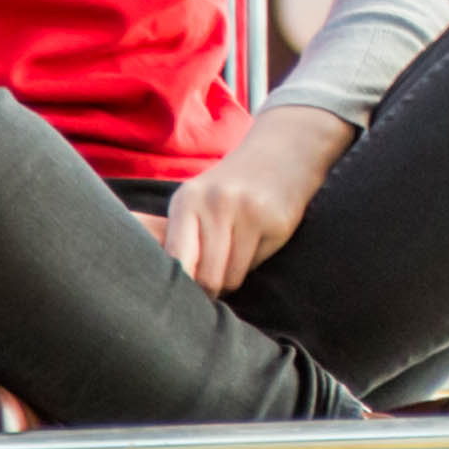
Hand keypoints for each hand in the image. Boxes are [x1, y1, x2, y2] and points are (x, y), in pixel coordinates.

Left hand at [158, 102, 353, 296]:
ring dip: (230, 280)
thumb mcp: (195, 201)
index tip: (183, 293)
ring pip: (232, 277)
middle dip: (208, 290)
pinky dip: (251, 265)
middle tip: (210, 289)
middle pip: (207, 276)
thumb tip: (167, 289)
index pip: (176, 259)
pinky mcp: (276, 223)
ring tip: (230, 264)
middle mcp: (216, 203)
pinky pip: (256, 265)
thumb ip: (179, 238)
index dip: (180, 285)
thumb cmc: (226, 190)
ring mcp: (249, 212)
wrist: (280, 155)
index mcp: (187, 200)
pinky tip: (254, 244)